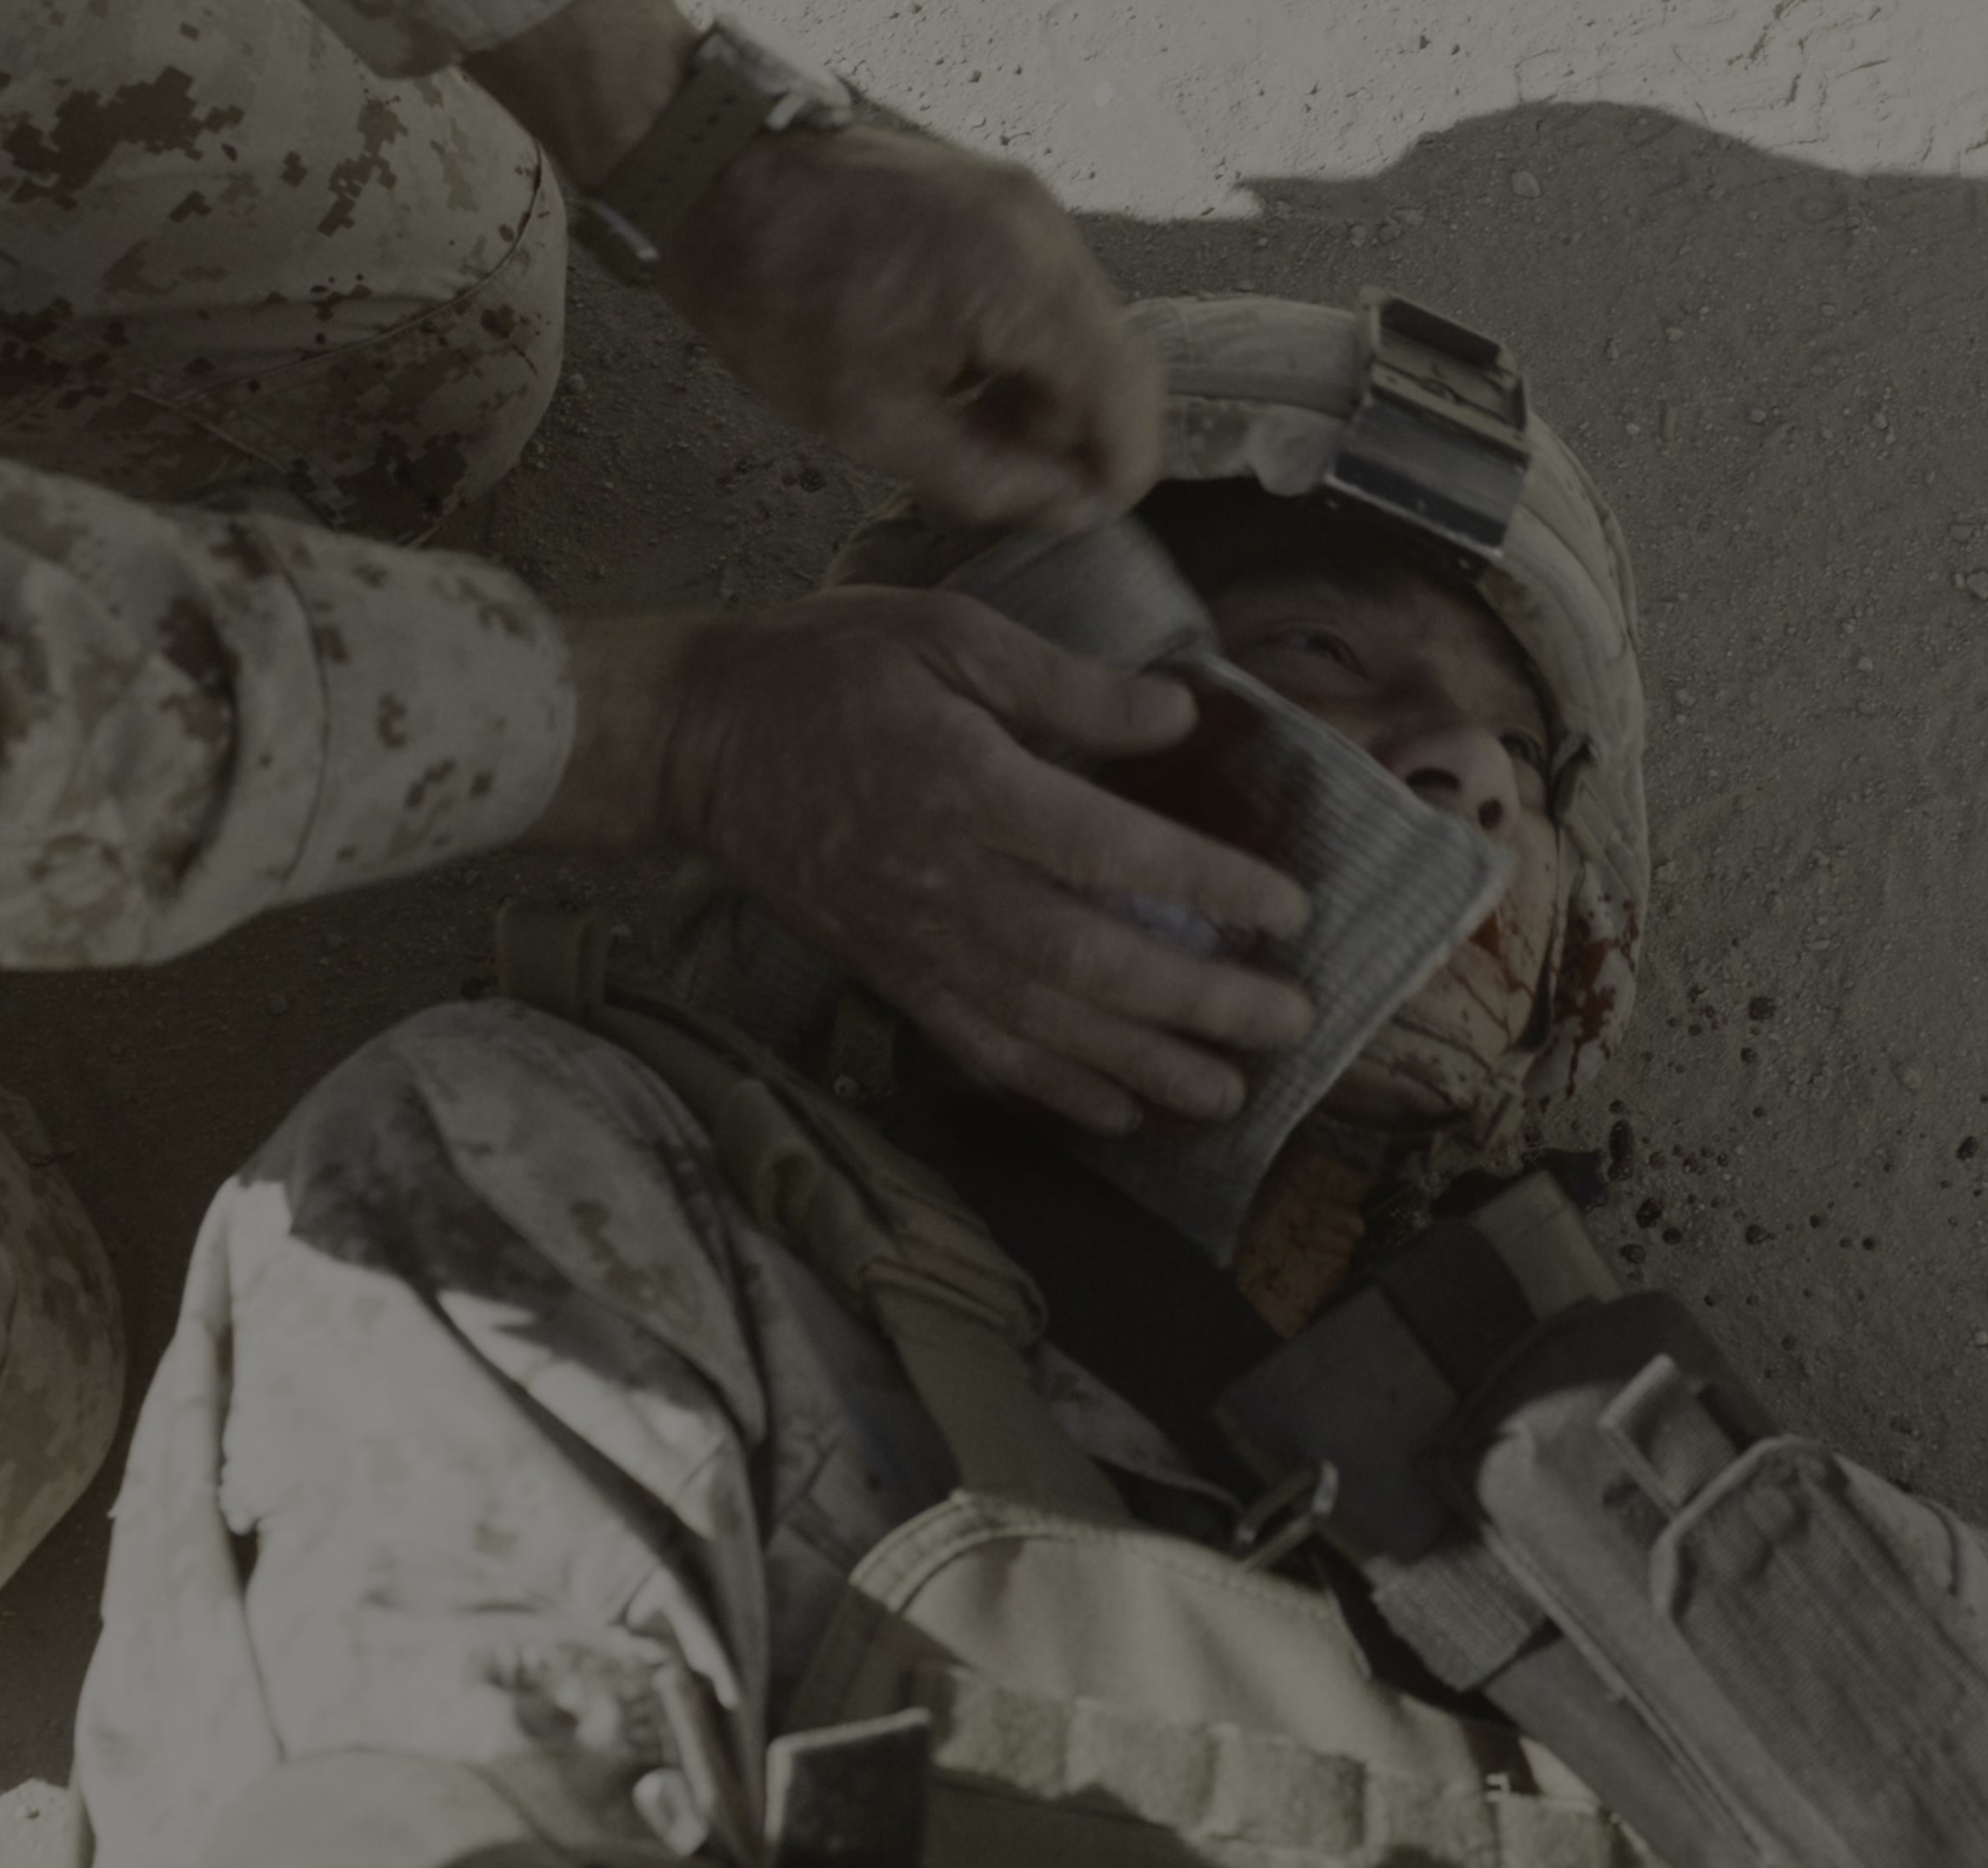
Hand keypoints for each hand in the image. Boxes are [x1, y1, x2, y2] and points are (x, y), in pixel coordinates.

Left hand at [465, 0, 1159, 528]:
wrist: (713, 176)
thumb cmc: (772, 296)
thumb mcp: (869, 420)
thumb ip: (985, 478)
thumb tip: (1063, 508)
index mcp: (1020, 288)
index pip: (1128, 410)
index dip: (1106, 483)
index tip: (1052, 516)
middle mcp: (1047, 235)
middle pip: (1120, 372)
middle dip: (1072, 439)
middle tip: (994, 474)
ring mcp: (1032, 208)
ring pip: (1091, 335)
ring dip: (1047, 395)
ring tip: (964, 422)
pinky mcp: (1007, 201)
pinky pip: (1054, 295)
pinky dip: (1026, 348)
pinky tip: (957, 370)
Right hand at [533, 592, 1313, 1134]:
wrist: (697, 742)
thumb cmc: (827, 670)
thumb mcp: (947, 635)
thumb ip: (1067, 685)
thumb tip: (1178, 718)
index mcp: (968, 787)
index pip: (1109, 853)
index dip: (1205, 887)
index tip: (1288, 909)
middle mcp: (947, 883)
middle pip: (1090, 963)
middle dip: (1198, 1003)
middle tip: (1290, 1024)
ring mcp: (915, 943)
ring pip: (1044, 1025)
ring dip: (1145, 1064)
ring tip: (1232, 1091)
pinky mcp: (889, 976)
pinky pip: (980, 1049)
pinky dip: (1054, 1089)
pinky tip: (1121, 1112)